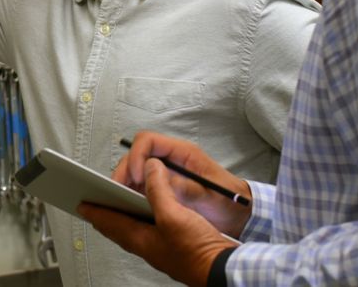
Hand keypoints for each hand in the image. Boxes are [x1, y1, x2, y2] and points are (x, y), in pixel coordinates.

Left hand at [79, 158, 238, 285]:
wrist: (221, 269)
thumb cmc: (196, 249)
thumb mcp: (173, 214)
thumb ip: (158, 189)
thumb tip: (150, 167)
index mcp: (139, 239)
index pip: (109, 222)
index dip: (94, 210)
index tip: (80, 203)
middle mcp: (146, 245)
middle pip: (119, 227)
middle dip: (106, 214)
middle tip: (96, 201)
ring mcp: (160, 247)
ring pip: (134, 229)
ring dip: (124, 215)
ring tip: (119, 202)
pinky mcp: (174, 245)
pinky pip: (151, 229)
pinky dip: (144, 217)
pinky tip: (152, 210)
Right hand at [115, 131, 251, 237]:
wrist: (238, 216)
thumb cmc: (227, 200)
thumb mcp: (206, 194)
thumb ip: (182, 185)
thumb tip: (155, 177)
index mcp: (181, 153)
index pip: (147, 141)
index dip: (137, 155)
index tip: (137, 177)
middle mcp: (169, 159)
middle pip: (136, 154)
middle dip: (125, 170)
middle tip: (119, 191)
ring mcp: (163, 173)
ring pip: (135, 169)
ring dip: (125, 182)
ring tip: (120, 200)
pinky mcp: (161, 188)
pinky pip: (140, 186)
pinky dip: (131, 193)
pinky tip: (128, 206)